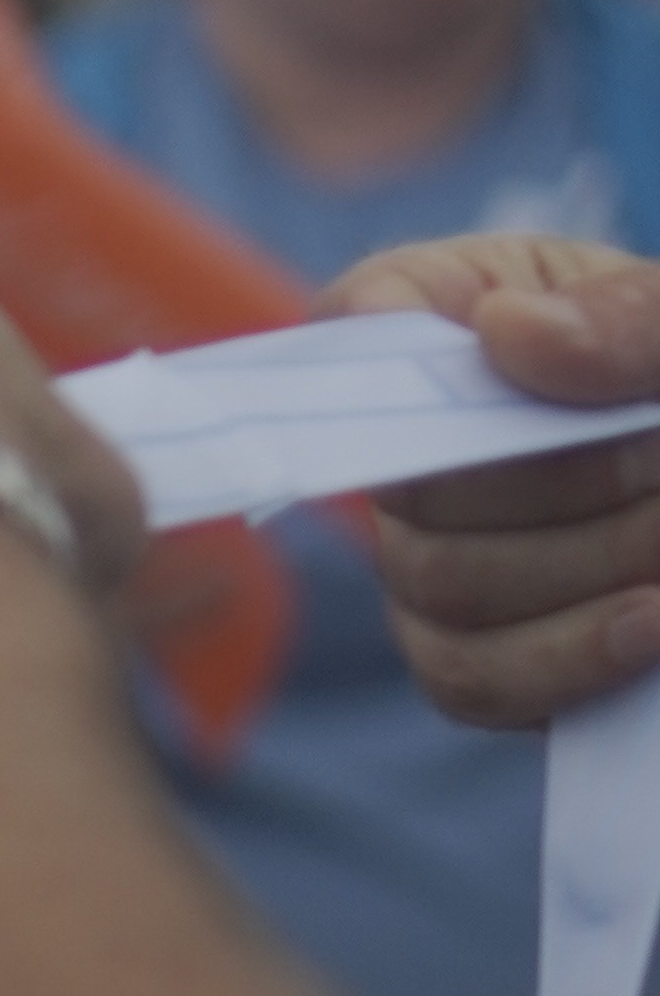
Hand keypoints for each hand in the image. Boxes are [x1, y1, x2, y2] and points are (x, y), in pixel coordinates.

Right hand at [331, 235, 659, 731]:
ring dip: (594, 564)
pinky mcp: (469, 655)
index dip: (404, 346)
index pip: (364, 321)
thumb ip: (622, 316)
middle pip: (416, 481)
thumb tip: (509, 331)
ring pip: (448, 586)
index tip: (507, 328)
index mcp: (453, 318)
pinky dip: (572, 656)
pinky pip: (473, 680)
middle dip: (568, 479)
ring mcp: (427, 558)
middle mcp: (414, 445)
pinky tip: (651, 623)